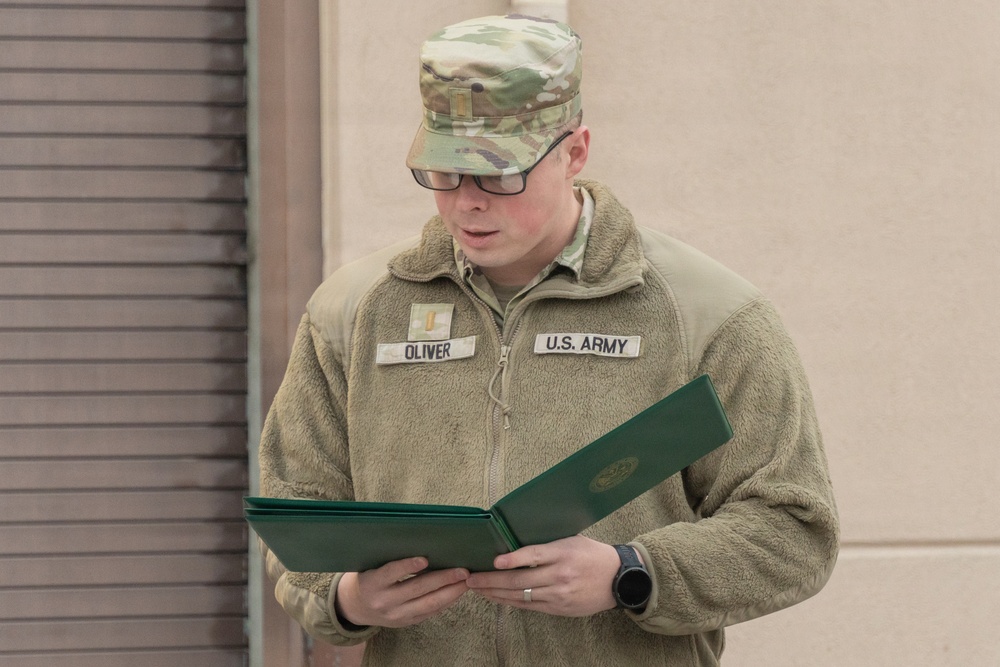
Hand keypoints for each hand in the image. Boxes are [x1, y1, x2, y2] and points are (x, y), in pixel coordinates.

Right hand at [335, 557, 468, 627]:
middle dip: (442, 579)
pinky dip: (446, 601)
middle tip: (462, 570)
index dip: (407, 566)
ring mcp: (396, 615)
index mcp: (372, 583)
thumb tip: (424, 543)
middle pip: (416, 589)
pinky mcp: (406, 622)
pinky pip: (430, 612)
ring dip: (450, 592)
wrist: (357, 607)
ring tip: (466, 581)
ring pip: (428, 604)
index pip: (390, 573)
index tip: (425, 558)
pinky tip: (458, 591)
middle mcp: (384, 601)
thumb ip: (391, 557)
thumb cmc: (370, 577)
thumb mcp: (372, 566)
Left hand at [465, 535, 620, 616]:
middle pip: (519, 580)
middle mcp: (559, 575)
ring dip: (495, 593)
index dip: (513, 559)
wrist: (618, 579)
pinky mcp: (558, 608)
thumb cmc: (592, 554)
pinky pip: (529, 606)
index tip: (494, 561)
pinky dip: (510, 602)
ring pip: (520, 596)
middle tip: (471, 579)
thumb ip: (547, 544)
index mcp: (563, 553)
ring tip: (477, 589)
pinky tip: (496, 598)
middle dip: (491, 580)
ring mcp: (558, 594)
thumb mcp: (571, 540)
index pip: (534, 555)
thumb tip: (516, 542)